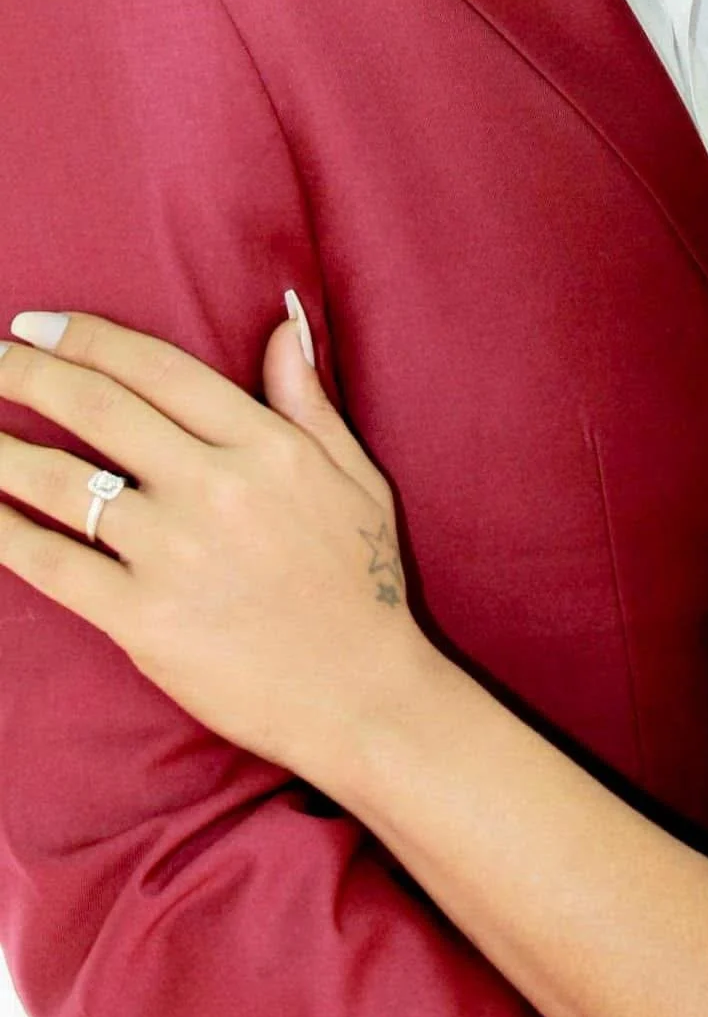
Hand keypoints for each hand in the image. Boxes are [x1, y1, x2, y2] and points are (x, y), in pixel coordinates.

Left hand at [0, 306, 424, 777]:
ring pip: (61, 483)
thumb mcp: (354, 477)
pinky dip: (4, 532)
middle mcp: (214, 488)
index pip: (157, 370)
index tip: (38, 325)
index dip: (86, 338)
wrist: (360, 695)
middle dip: (29, 374)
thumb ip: (307, 399)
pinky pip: (51, 564)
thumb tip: (282, 321)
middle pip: (98, 409)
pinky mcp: (141, 618)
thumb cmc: (361, 584)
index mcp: (266, 446)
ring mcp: (173, 554)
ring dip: (0, 450)